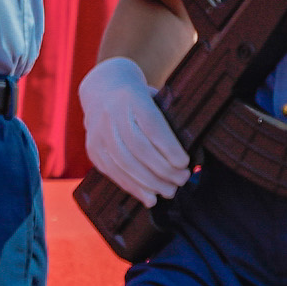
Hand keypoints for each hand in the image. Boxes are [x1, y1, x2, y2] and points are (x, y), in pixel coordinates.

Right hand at [78, 55, 194, 204]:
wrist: (102, 88)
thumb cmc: (139, 97)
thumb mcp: (154, 96)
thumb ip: (169, 118)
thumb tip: (193, 150)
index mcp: (132, 97)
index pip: (152, 125)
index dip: (169, 147)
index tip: (185, 163)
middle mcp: (112, 114)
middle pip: (138, 147)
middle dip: (163, 169)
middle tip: (182, 179)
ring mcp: (99, 132)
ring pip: (124, 163)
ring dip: (150, 183)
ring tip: (170, 191)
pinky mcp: (93, 149)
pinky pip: (113, 173)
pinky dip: (133, 187)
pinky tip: (150, 197)